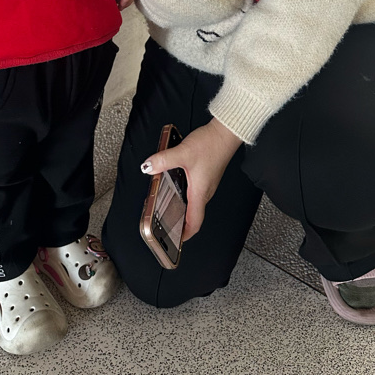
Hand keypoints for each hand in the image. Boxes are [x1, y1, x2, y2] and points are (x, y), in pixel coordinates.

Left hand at [141, 118, 241, 240]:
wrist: (226, 133)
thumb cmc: (211, 144)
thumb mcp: (183, 153)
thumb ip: (163, 160)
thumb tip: (148, 167)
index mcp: (200, 192)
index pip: (194, 223)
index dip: (185, 235)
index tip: (175, 241)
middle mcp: (205, 191)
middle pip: (193, 214)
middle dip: (180, 222)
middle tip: (166, 224)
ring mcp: (207, 183)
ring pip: (194, 202)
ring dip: (182, 206)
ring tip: (168, 205)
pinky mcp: (207, 175)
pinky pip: (195, 190)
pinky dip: (185, 192)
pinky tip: (177, 182)